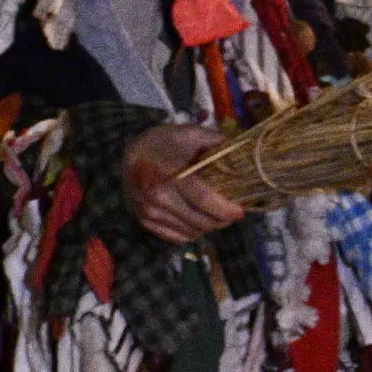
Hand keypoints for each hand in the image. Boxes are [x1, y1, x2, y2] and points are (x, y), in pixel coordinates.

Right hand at [122, 122, 246, 244]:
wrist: (130, 152)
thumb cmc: (163, 142)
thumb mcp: (189, 133)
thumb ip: (215, 142)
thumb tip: (242, 152)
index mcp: (170, 174)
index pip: (204, 199)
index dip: (225, 209)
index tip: (241, 211)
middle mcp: (157, 196)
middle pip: (199, 221)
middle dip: (222, 221)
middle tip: (232, 213)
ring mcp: (148, 212)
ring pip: (190, 232)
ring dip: (208, 227)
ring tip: (218, 216)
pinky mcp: (144, 221)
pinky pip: (176, 237)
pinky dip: (192, 233)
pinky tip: (199, 220)